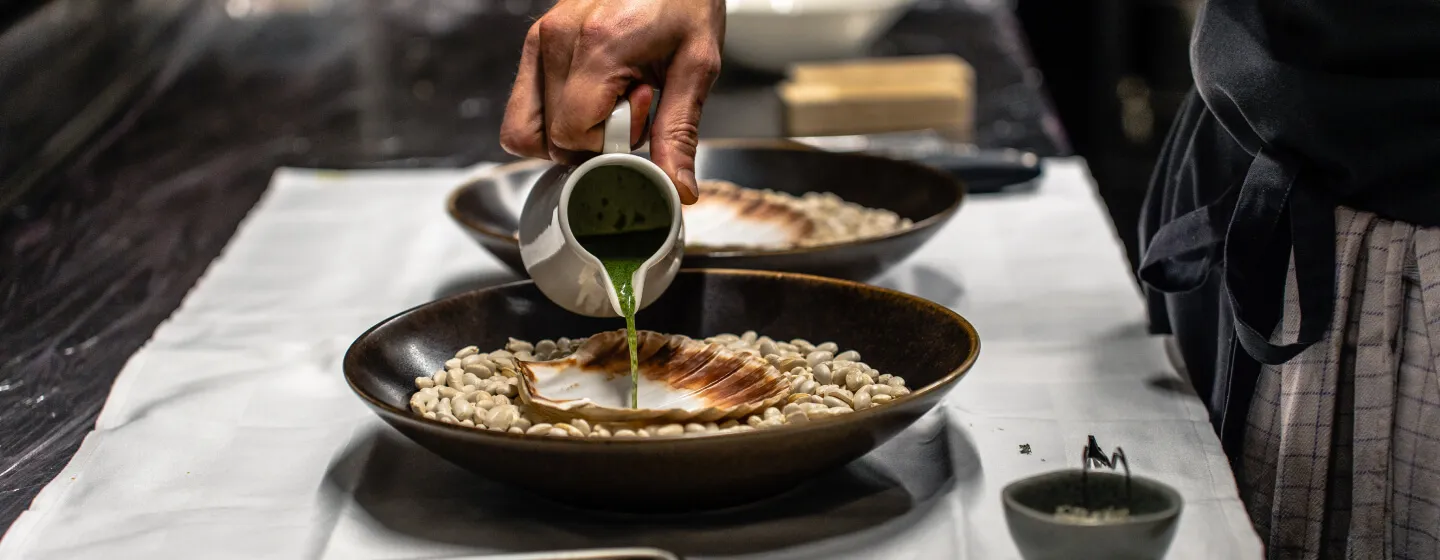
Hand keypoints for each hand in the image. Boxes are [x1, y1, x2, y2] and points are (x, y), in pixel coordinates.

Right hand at [499, 0, 724, 203]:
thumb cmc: (686, 1)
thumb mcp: (697, 65)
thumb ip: (680, 131)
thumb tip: (677, 189)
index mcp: (597, 47)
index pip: (572, 136)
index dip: (607, 147)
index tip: (642, 122)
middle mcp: (557, 40)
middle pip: (548, 139)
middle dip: (591, 143)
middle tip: (631, 110)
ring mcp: (541, 38)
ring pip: (525, 128)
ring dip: (566, 134)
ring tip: (609, 105)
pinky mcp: (536, 39)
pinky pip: (526, 104)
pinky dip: (555, 116)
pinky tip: (595, 95)